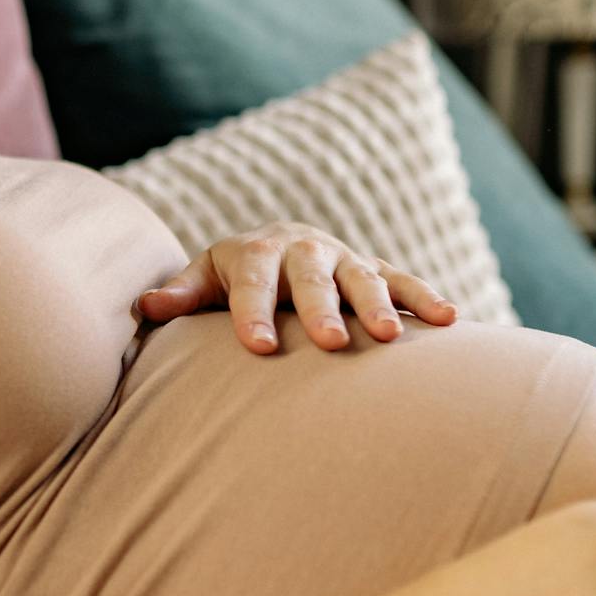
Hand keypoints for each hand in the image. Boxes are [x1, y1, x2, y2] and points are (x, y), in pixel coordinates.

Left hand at [135, 224, 458, 354]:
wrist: (275, 247)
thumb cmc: (232, 278)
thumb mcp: (204, 280)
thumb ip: (180, 295)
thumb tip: (144, 307)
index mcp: (255, 253)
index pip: (251, 283)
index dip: (253, 314)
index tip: (257, 348)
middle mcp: (303, 250)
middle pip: (311, 278)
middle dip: (321, 309)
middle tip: (331, 342)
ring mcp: (342, 258)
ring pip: (363, 278)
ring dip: (378, 305)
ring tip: (391, 338)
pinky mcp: (373, 268)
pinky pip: (402, 281)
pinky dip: (424, 298)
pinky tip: (450, 320)